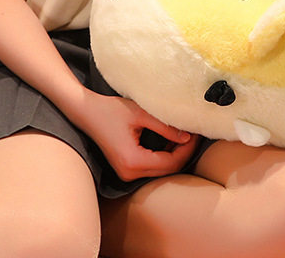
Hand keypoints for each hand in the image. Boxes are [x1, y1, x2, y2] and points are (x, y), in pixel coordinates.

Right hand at [74, 91, 200, 181]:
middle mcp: (130, 173)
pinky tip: (171, 140)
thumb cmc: (111, 110)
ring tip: (186, 135)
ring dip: (175, 154)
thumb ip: (165, 127)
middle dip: (184, 153)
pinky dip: (164, 155)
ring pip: (160, 169)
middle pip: (167, 170)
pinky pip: (151, 166)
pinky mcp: (126, 167)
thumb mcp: (141, 114)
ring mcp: (126, 172)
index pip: (170, 162)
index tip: (197, 133)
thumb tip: (187, 136)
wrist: (86, 112)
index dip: (187, 149)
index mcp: (133, 162)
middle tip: (195, 134)